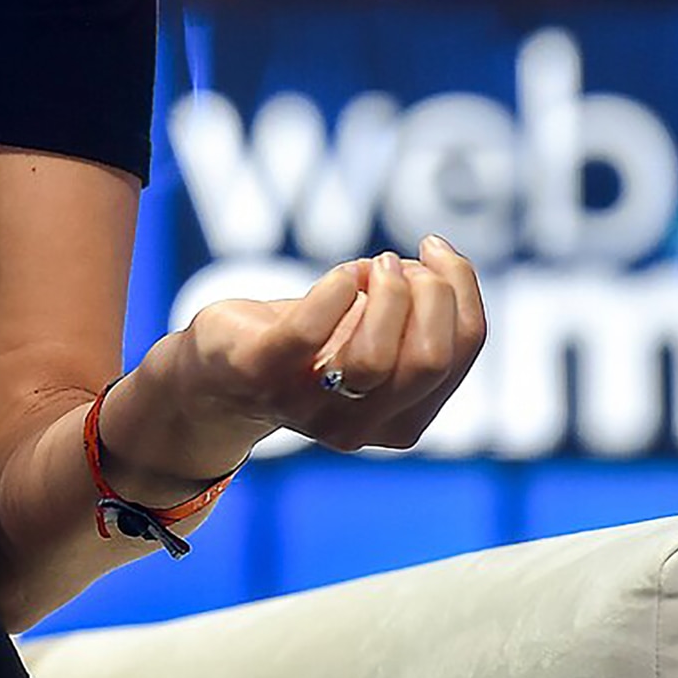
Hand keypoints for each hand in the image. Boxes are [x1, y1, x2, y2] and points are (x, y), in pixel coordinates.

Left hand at [172, 238, 486, 455]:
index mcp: (402, 419)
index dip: (463, 292)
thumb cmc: (304, 345)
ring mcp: (309, 405)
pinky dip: (334, 290)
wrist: (214, 375)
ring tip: (373, 265)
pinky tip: (342, 273)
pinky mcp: (262, 372)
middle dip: (430, 295)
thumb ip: (415, 317)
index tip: (439, 252)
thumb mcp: (371, 333)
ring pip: (374, 359)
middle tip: (399, 261)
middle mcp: (360, 425)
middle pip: (428, 360)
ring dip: (386, 294)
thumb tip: (445, 264)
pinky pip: (308, 334)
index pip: (459, 356)